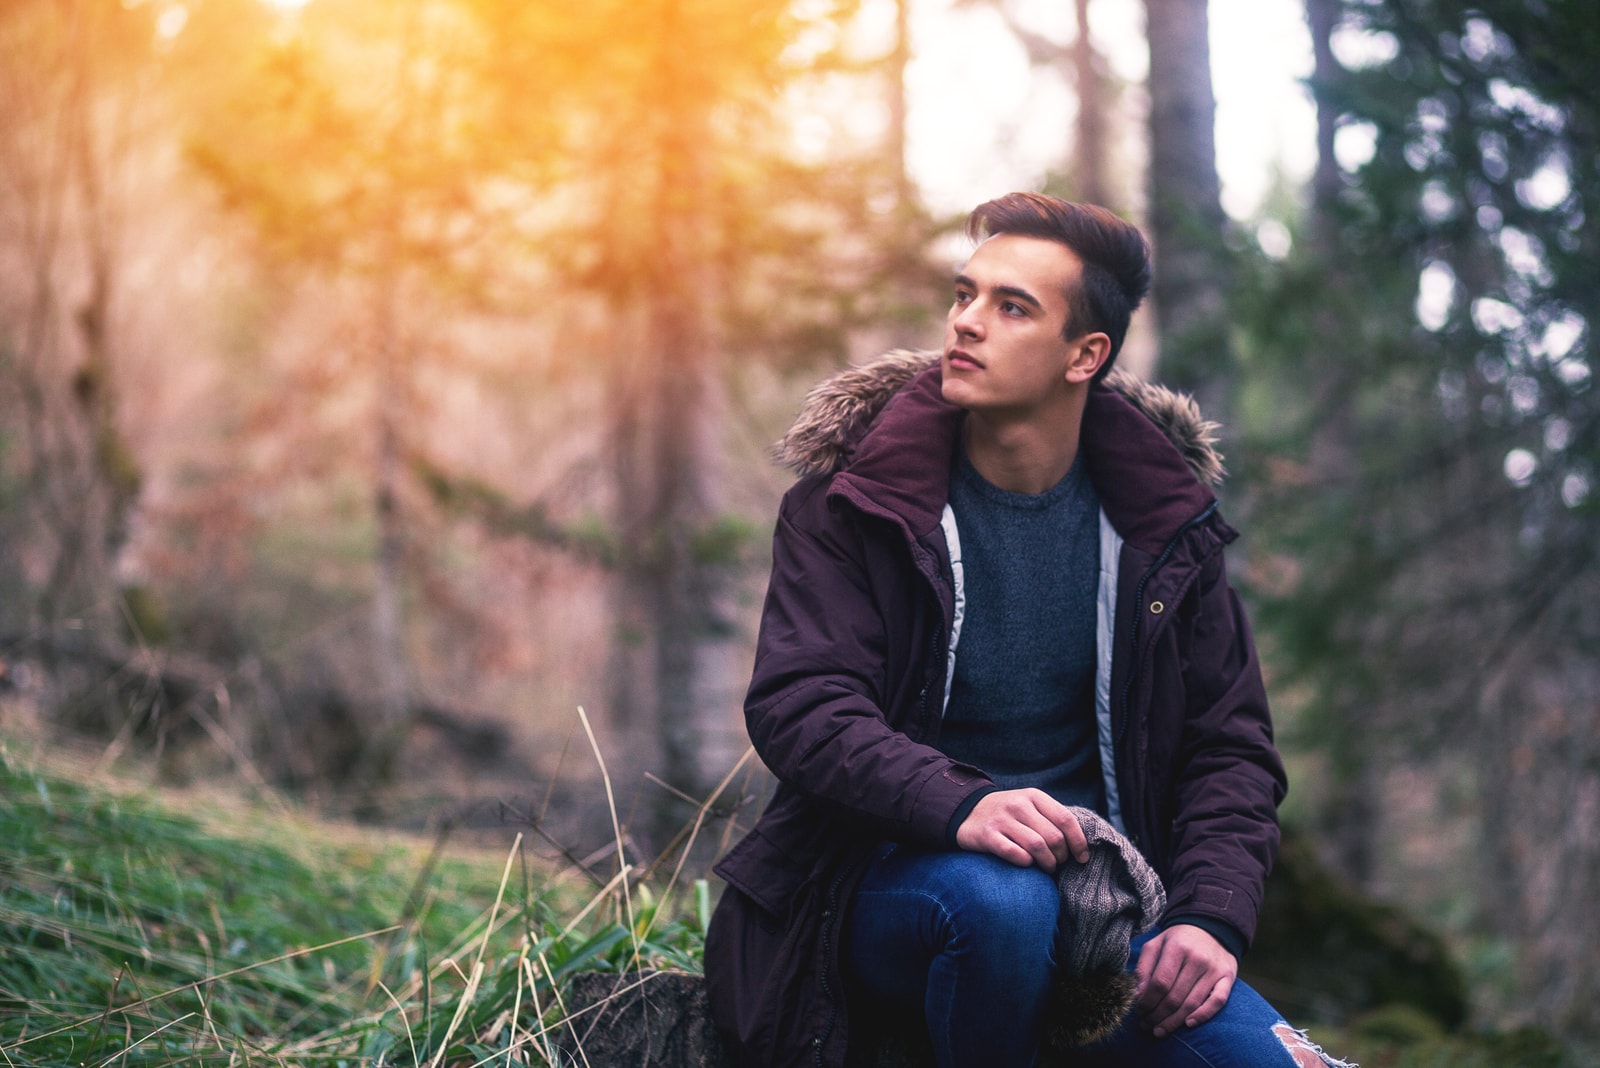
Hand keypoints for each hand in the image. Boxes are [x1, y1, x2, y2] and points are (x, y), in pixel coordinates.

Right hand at [953, 788, 1088, 871]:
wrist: (966, 811)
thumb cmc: (1007, 814)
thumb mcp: (1029, 805)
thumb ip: (1051, 818)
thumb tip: (1080, 844)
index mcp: (1034, 796)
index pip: (1066, 819)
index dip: (1078, 842)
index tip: (1082, 858)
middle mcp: (1019, 805)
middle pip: (1054, 837)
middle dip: (1062, 856)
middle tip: (1058, 863)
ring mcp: (1002, 820)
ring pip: (1037, 847)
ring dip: (1047, 863)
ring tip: (1047, 868)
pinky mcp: (988, 836)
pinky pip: (1015, 854)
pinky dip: (1026, 863)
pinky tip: (1027, 864)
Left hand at [1133, 924, 1236, 1037]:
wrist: (1211, 927)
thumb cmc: (1178, 940)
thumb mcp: (1156, 944)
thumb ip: (1144, 967)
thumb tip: (1138, 995)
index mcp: (1177, 948)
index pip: (1160, 983)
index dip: (1148, 1001)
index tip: (1139, 1011)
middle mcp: (1198, 959)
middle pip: (1175, 997)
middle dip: (1157, 1015)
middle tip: (1146, 1025)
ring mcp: (1214, 969)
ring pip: (1192, 1003)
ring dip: (1174, 1021)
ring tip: (1159, 1030)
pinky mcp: (1228, 977)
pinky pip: (1217, 1002)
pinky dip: (1203, 1015)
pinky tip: (1188, 1024)